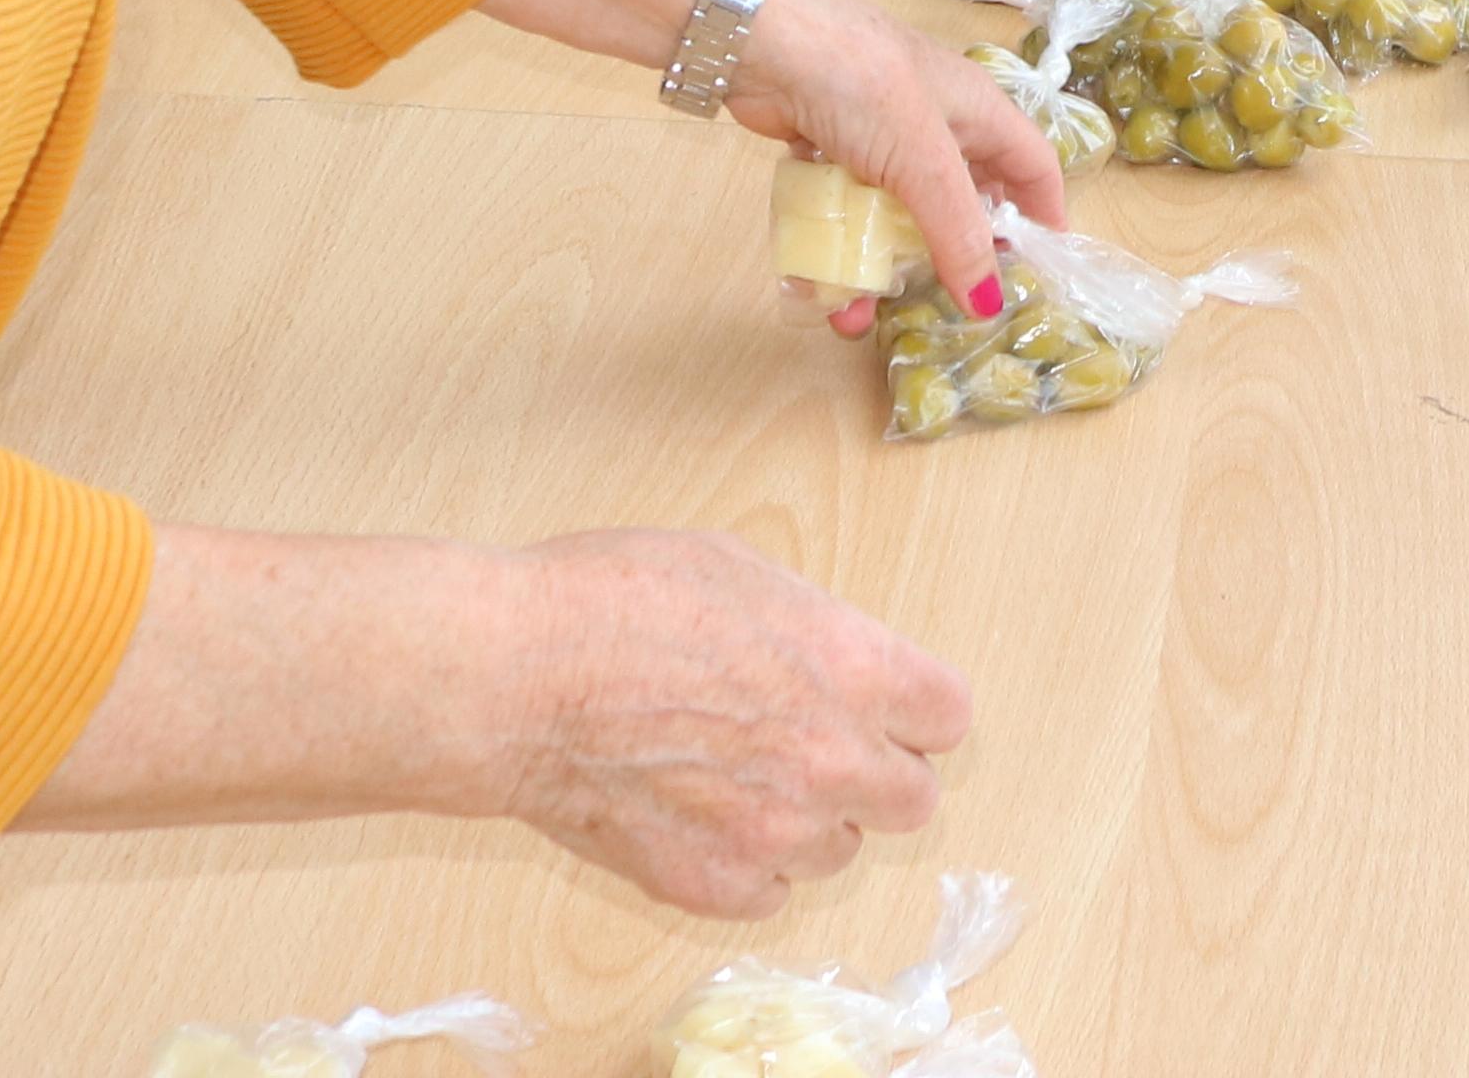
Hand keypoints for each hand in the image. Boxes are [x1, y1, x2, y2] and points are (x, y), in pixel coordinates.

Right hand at [485, 526, 970, 916]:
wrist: (519, 679)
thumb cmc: (613, 602)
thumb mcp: (743, 572)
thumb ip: (815, 631)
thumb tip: (832, 661)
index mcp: (855, 669)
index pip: (950, 716)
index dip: (916, 711)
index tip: (890, 709)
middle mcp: (831, 759)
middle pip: (914, 799)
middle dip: (877, 773)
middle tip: (822, 749)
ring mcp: (773, 834)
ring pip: (840, 851)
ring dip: (810, 821)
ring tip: (744, 779)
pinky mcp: (710, 884)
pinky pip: (769, 896)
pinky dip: (748, 868)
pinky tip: (705, 821)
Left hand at [724, 0, 1069, 325]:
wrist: (762, 41)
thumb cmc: (861, 80)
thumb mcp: (922, 160)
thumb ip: (956, 231)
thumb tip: (990, 304)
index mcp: (977, 109)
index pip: (1032, 164)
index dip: (1044, 213)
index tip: (1041, 269)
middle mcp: (934, 123)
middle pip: (962, 198)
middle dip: (951, 257)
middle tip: (944, 306)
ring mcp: (878, 136)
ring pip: (895, 213)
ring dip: (882, 266)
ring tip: (857, 314)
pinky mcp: (829, 148)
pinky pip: (845, 210)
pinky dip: (837, 247)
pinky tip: (820, 285)